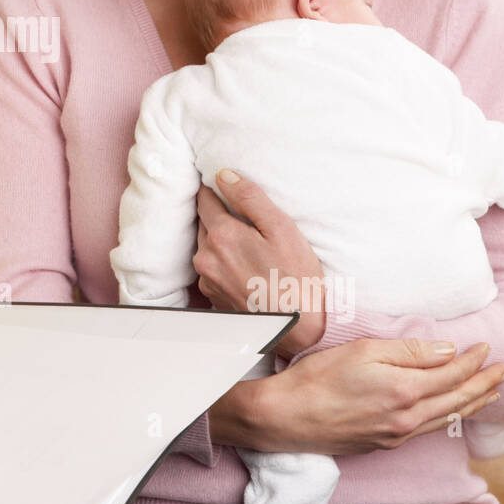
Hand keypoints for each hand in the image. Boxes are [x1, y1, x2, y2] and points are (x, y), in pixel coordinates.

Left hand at [194, 170, 326, 357]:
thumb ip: (250, 198)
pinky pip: (211, 269)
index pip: (205, 199)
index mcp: (221, 236)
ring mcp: (207, 280)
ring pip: (206, 247)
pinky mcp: (212, 297)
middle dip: (219, 216)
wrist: (300, 328)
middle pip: (204, 223)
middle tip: (245, 219)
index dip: (215, 189)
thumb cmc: (297, 277)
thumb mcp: (281, 228)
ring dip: (220, 241)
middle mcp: (206, 258)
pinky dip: (223, 263)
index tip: (225, 186)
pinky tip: (246, 267)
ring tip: (249, 245)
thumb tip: (223, 175)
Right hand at [209, 338, 503, 454]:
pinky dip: (451, 417)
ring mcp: (398, 434)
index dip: (473, 360)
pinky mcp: (385, 442)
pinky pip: (430, 428)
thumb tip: (447, 351)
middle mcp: (408, 417)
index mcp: (405, 390)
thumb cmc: (318, 378)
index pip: (452, 374)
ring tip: (492, 393)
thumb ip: (408, 351)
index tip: (487, 346)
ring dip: (474, 403)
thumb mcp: (362, 351)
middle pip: (458, 399)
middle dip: (486, 384)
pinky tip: (452, 411)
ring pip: (448, 418)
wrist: (287, 417)